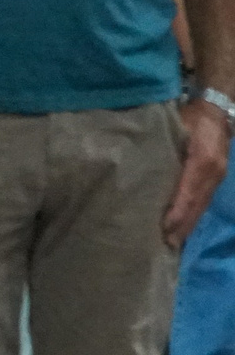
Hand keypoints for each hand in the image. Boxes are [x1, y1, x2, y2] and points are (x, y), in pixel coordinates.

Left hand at [164, 101, 231, 248]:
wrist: (216, 111)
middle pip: (197, 204)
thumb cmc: (188, 118)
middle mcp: (213, 171)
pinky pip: (205, 200)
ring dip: (189, 224)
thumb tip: (136, 168)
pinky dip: (194, 215)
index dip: (177, 212)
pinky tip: (184, 226)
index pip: (188, 192)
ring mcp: (218, 176)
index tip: (164, 228)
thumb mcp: (174, 128)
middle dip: (182, 225)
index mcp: (202, 160)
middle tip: (165, 244)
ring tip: (173, 241)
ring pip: (202, 205)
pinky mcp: (218, 177)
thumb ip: (160, 148)